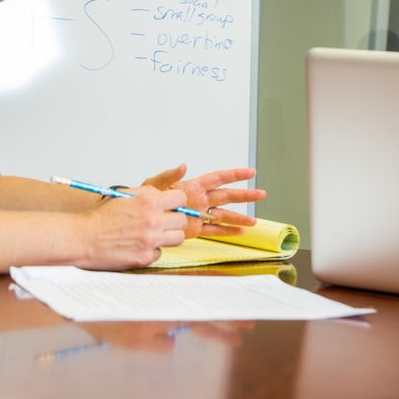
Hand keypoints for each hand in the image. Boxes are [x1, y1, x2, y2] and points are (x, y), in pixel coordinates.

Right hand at [80, 185, 190, 268]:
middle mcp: (153, 221)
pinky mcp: (145, 257)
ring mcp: (150, 240)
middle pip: (183, 220)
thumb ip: (148, 194)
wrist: (83, 238)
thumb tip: (166, 195)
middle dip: (174, 220)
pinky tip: (138, 246)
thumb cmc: (102, 217)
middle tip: (162, 222)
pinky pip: (160, 253)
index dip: (176, 203)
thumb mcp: (126, 196)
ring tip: (153, 235)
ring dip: (168, 236)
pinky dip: (151, 250)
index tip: (171, 207)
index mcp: (149, 202)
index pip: (181, 199)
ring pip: (178, 238)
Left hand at [141, 164, 263, 239]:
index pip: (218, 178)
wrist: (137, 218)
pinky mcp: (195, 229)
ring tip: (254, 222)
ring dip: (239, 218)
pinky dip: (226, 231)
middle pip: (227, 196)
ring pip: (224, 215)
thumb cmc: (144, 198)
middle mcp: (199, 200)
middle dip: (245, 195)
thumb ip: (169, 176)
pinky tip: (239, 232)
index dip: (235, 175)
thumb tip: (183, 166)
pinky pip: (214, 230)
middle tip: (261, 194)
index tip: (250, 172)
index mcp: (192, 186)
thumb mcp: (155, 185)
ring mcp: (199, 215)